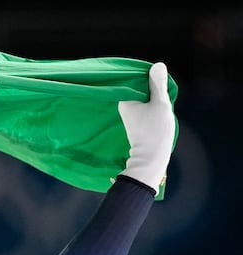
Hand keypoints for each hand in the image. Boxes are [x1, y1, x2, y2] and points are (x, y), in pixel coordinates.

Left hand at [118, 62, 175, 192]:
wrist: (150, 157)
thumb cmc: (155, 131)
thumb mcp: (160, 103)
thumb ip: (158, 84)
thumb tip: (157, 65)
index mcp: (125, 99)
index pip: (135, 79)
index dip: (149, 77)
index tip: (159, 80)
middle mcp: (123, 105)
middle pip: (139, 87)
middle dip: (152, 86)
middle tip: (163, 91)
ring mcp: (129, 114)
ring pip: (143, 96)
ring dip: (153, 96)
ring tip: (162, 101)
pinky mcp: (136, 121)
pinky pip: (144, 105)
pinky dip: (152, 104)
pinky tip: (159, 109)